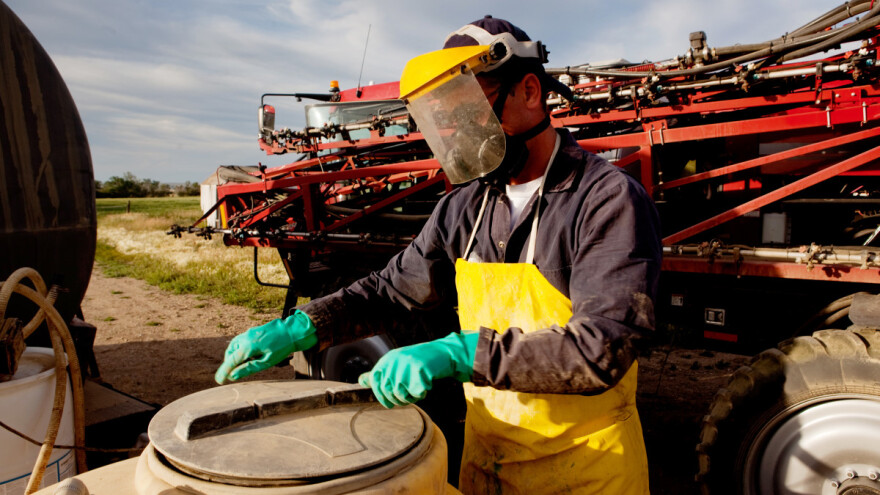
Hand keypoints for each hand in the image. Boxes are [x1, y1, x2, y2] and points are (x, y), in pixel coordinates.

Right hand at [214, 310, 317, 383]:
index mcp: (248, 346)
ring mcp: (248, 333)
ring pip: (234, 347)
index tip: (219, 381)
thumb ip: (249, 368)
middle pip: (230, 354)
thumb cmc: (281, 348)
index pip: (231, 361)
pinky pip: (240, 342)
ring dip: (234, 357)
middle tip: (231, 376)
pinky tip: (248, 357)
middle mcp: (245, 338)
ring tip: (240, 367)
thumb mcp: (266, 362)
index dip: (224, 372)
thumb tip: (233, 376)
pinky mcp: (252, 331)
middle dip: (229, 365)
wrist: (292, 331)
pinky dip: (240, 350)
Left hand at [358, 331, 477, 407]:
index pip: (375, 381)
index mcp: (387, 359)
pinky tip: (426, 386)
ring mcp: (406, 365)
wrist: (441, 353)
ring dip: (410, 398)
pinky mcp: (419, 370)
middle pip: (388, 391)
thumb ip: (380, 373)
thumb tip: (361, 380)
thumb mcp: (395, 364)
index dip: (381, 396)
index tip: (389, 403)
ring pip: (401, 394)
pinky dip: (422, 394)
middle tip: (408, 398)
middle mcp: (394, 361)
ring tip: (417, 391)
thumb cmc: (417, 361)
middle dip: (397, 400)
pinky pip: (416, 392)